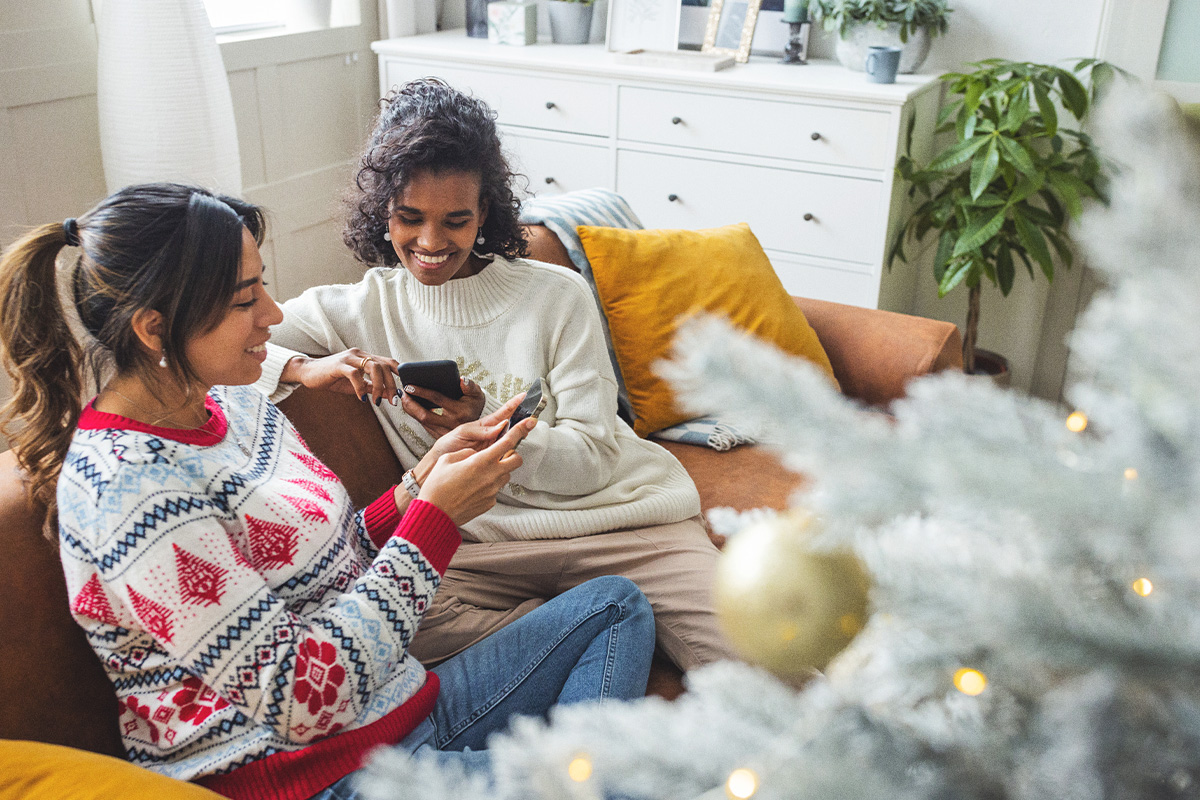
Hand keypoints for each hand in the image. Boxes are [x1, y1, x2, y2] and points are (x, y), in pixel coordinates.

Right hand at [284, 349, 399, 406]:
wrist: (308, 373)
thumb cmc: (333, 378)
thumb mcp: (356, 385)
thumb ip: (372, 387)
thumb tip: (389, 394)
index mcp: (365, 357)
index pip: (388, 361)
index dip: (399, 373)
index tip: (404, 388)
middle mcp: (359, 354)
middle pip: (384, 365)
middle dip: (391, 384)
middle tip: (392, 400)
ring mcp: (349, 358)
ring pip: (373, 367)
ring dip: (379, 386)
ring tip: (378, 401)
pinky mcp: (338, 365)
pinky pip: (355, 374)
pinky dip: (360, 388)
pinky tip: (361, 399)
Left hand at [401, 377, 486, 437]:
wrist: (479, 426)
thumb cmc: (475, 405)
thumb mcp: (477, 394)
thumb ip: (470, 386)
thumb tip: (461, 379)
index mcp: (460, 411)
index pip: (437, 400)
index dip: (421, 392)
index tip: (409, 385)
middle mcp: (451, 424)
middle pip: (424, 415)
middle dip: (410, 404)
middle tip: (402, 392)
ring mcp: (444, 433)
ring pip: (422, 422)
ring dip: (410, 410)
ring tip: (404, 398)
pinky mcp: (439, 437)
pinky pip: (424, 426)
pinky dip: (416, 416)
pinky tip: (411, 407)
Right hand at [418, 418, 534, 525]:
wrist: (434, 514)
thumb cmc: (437, 486)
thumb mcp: (447, 460)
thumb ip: (466, 452)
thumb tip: (474, 454)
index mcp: (481, 461)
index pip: (508, 442)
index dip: (520, 430)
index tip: (530, 423)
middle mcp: (491, 476)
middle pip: (516, 460)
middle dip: (512, 454)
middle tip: (499, 454)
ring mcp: (493, 491)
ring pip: (506, 475)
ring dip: (499, 471)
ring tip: (478, 474)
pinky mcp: (490, 503)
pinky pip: (495, 490)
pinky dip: (488, 486)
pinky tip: (472, 489)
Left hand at [425, 392, 527, 459]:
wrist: (439, 462)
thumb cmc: (448, 445)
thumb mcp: (461, 432)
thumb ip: (479, 430)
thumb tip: (499, 427)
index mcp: (485, 426)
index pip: (503, 413)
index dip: (514, 404)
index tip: (525, 396)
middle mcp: (492, 436)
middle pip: (512, 427)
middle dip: (523, 420)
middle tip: (532, 416)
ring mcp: (493, 448)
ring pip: (511, 441)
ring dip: (520, 435)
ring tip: (526, 428)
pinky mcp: (491, 460)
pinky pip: (505, 455)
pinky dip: (511, 452)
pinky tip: (514, 450)